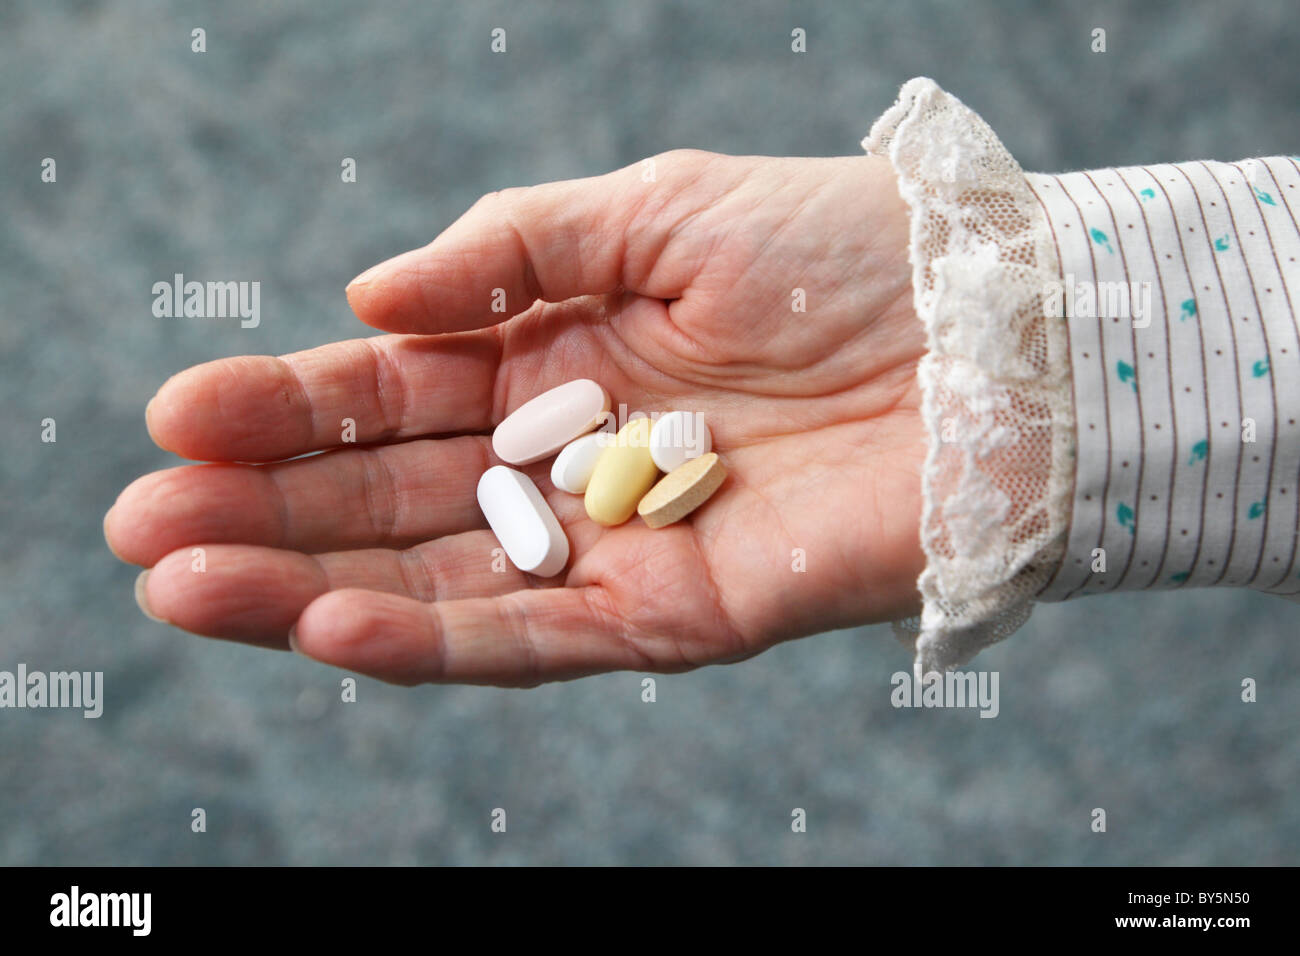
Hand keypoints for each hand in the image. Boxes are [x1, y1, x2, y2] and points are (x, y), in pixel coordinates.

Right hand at [104, 150, 925, 685]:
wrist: (994, 331)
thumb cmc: (841, 252)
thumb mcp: (654, 207)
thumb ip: (508, 255)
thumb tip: (364, 301)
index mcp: (555, 357)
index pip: (392, 394)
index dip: (285, 407)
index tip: (175, 413)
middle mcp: (569, 459)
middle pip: (392, 499)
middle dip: (266, 512)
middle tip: (140, 525)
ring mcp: (615, 543)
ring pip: (439, 582)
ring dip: (310, 589)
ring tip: (186, 587)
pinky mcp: (677, 611)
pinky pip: (537, 636)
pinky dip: (432, 638)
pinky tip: (329, 624)